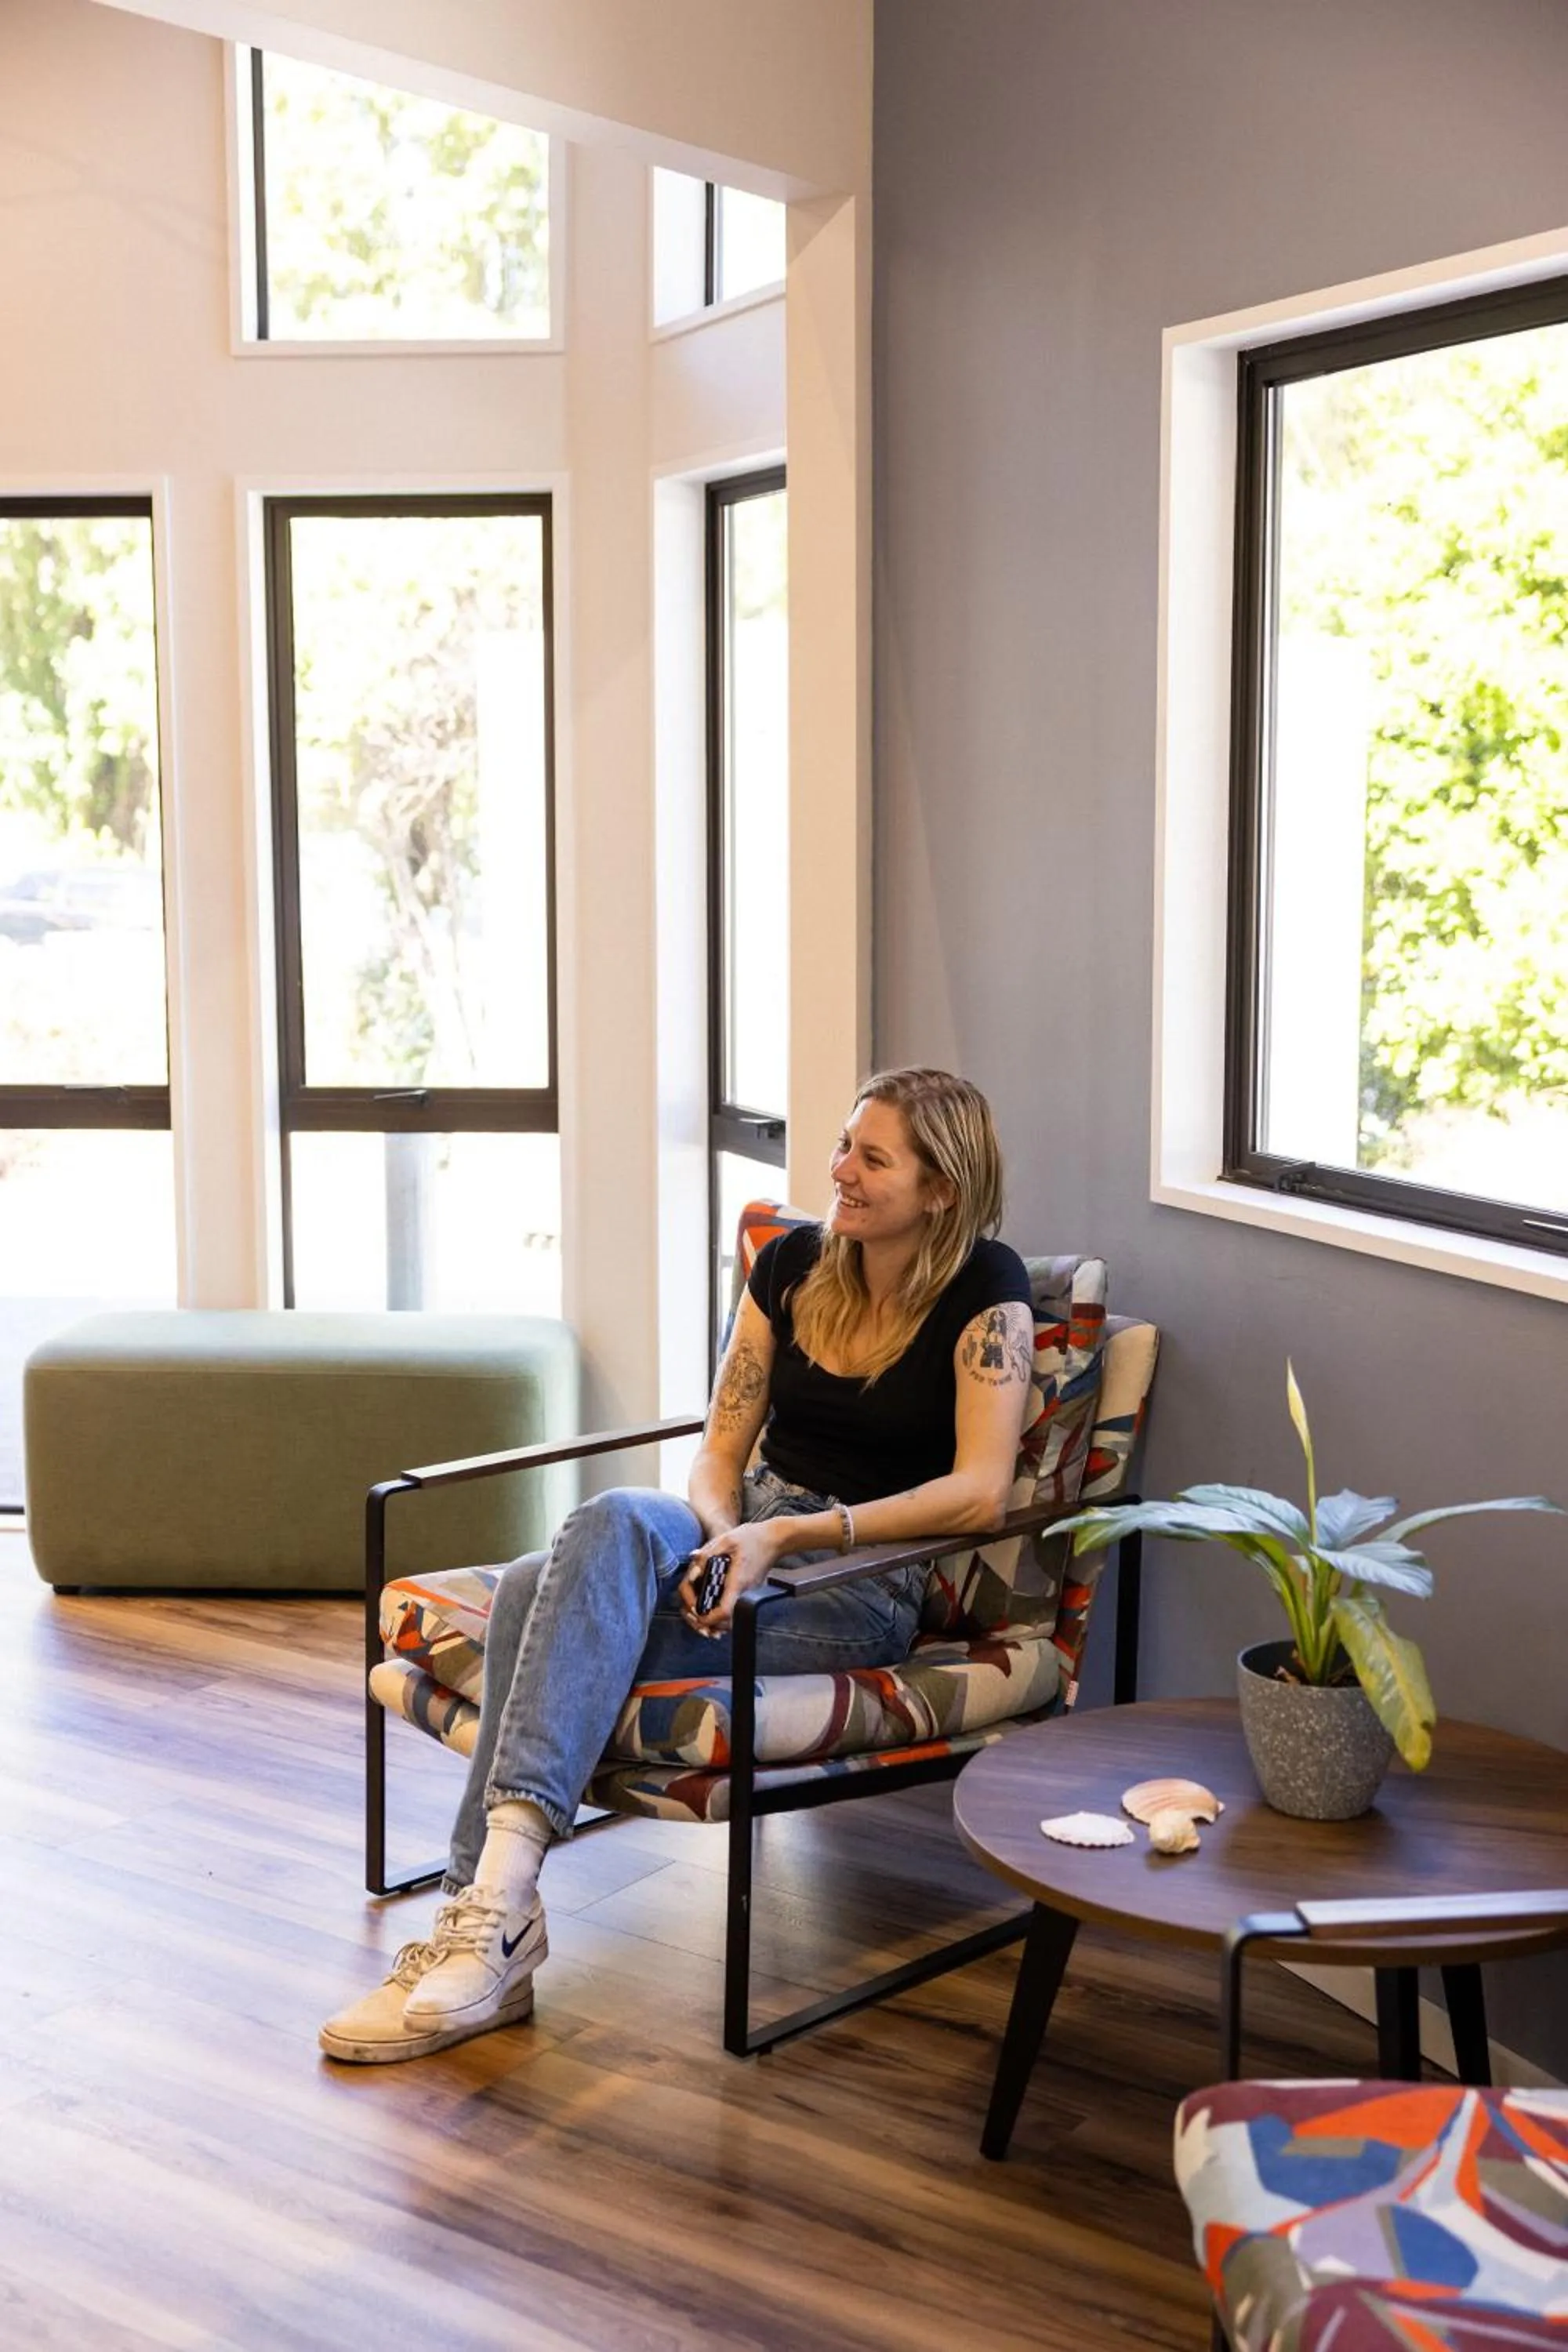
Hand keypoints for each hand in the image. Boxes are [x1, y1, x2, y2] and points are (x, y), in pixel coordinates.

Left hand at [676, 1519, 786, 1635]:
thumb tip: (692, 1565)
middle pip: (724, 1619)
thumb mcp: (726, 1540)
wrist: (775, 1540)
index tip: (694, 1613)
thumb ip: (707, 1554)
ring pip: (729, 1616)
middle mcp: (743, 1591)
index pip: (724, 1611)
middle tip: (690, 1613)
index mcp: (737, 1581)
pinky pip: (733, 1607)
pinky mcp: (748, 1590)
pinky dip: (719, 1612)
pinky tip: (709, 1605)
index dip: (708, 1618)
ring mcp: (747, 1592)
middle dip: (705, 1620)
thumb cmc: (752, 1538)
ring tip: (696, 1612)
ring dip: (711, 1618)